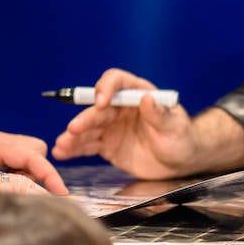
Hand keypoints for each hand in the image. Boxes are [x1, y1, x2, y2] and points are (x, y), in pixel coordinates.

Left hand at [0, 127, 67, 195]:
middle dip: (40, 173)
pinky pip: (13, 163)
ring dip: (28, 176)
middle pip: (35, 152)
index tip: (61, 193)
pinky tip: (4, 191)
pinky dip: (16, 177)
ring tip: (15, 195)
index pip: (31, 154)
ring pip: (26, 157)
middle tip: (31, 194)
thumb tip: (14, 194)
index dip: (49, 174)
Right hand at [52, 68, 197, 179]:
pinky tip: (62, 152)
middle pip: (97, 109)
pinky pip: (88, 145)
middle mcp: (121, 108)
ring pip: (89, 128)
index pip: (117, 82)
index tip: (102, 103)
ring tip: (61, 145)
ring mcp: (112, 127)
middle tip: (74, 129)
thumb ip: (160, 115)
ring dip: (73, 135)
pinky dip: (74, 149)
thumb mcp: (175, 126)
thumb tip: (147, 98)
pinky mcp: (108, 145)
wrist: (180, 162)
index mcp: (137, 94)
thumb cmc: (182, 138)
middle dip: (85, 118)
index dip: (106, 88)